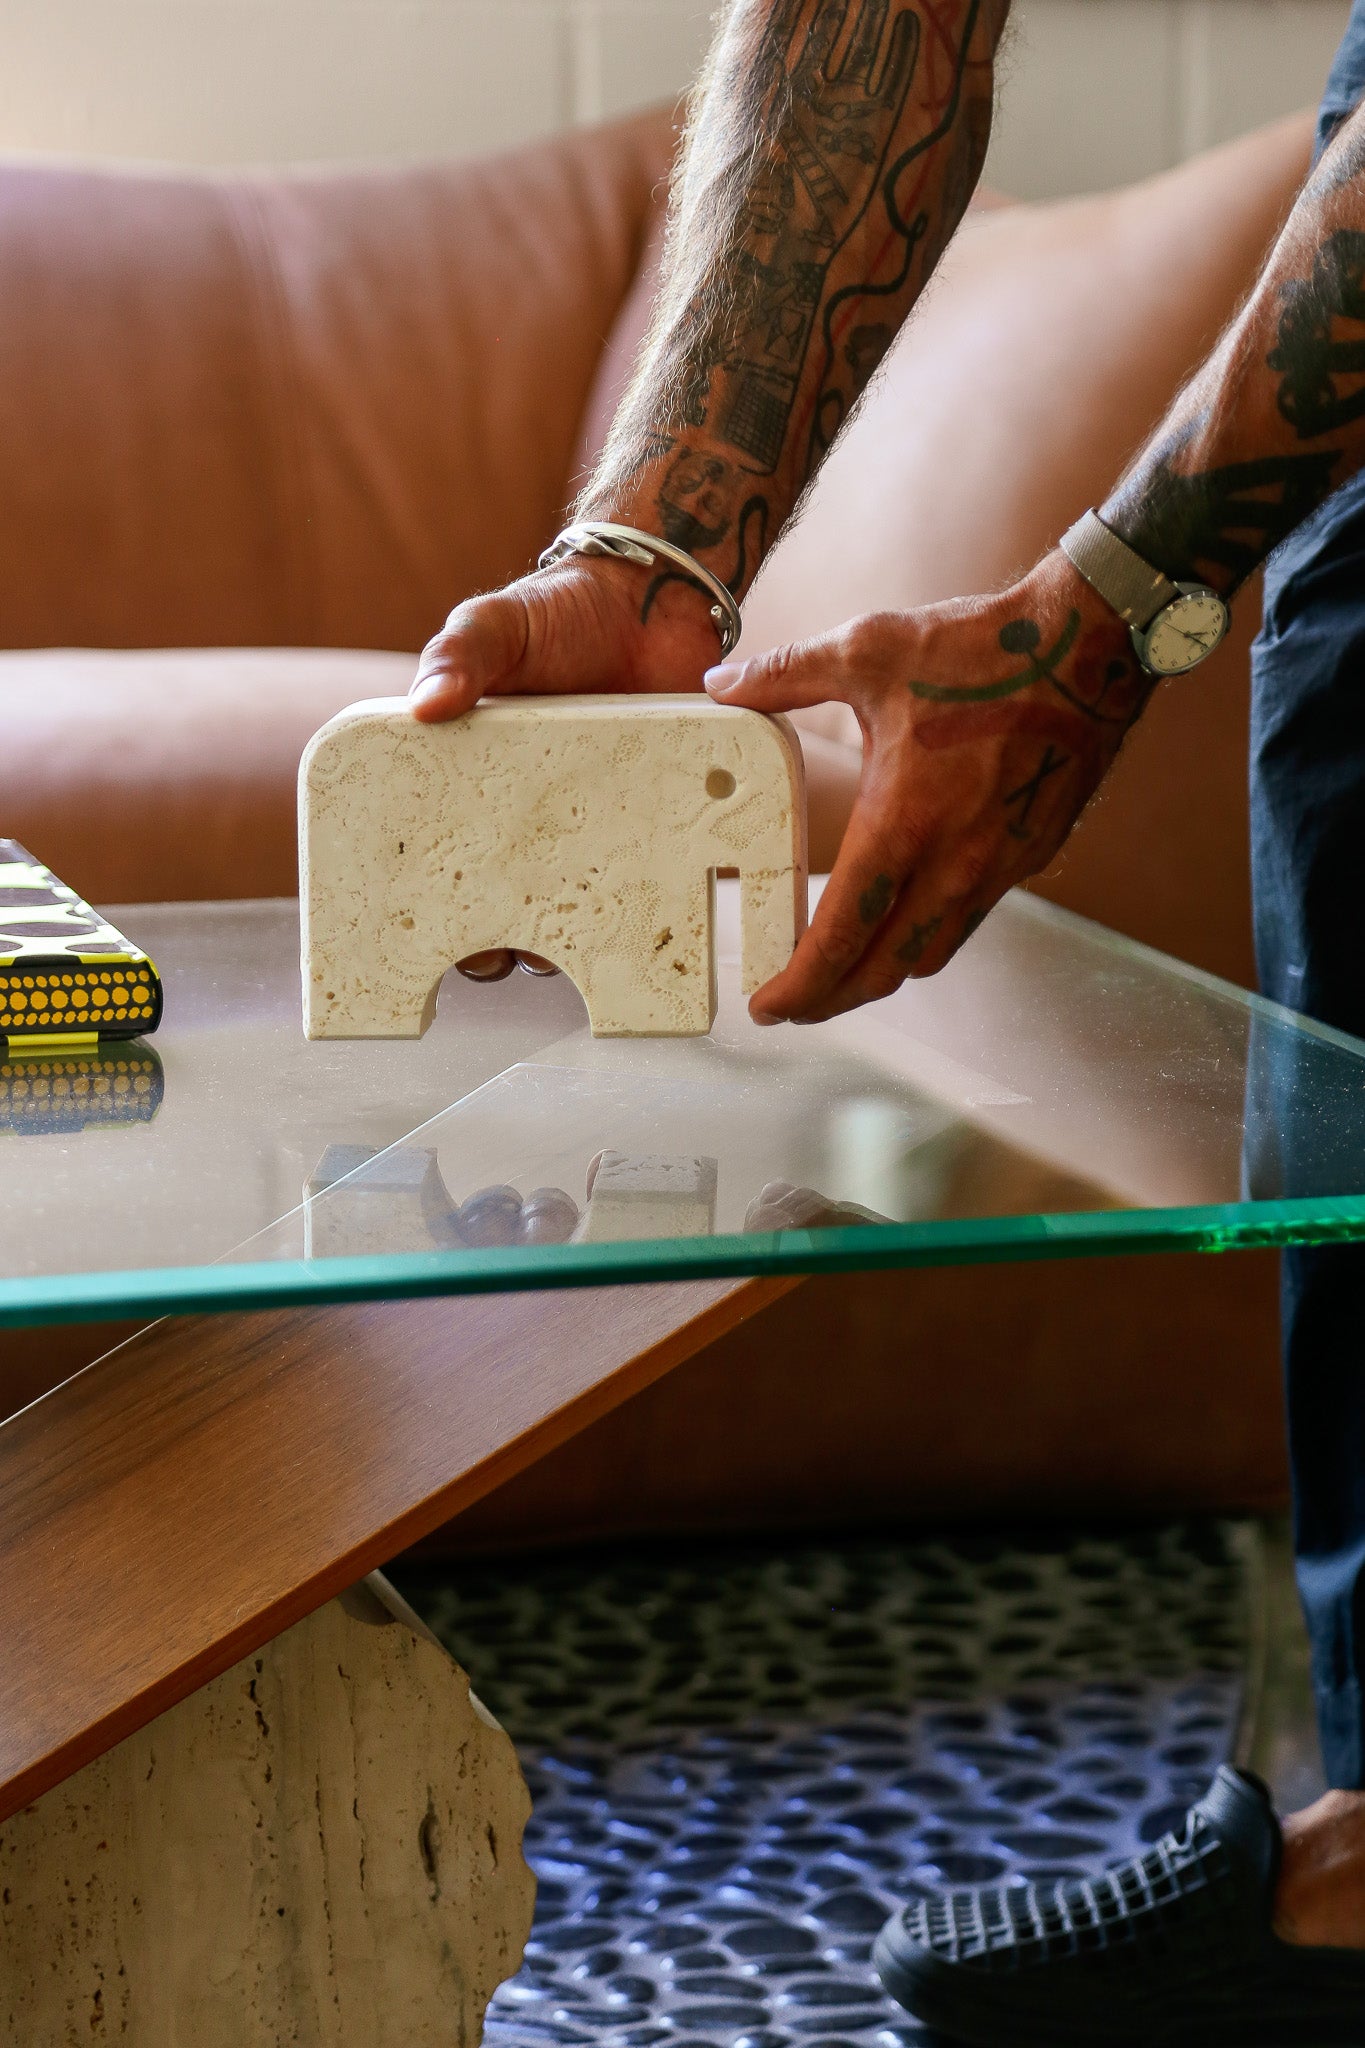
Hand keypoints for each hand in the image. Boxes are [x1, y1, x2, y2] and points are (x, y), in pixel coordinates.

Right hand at [412, 549, 723, 978]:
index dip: (438, 912)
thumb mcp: (495, 625)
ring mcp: (601, 826)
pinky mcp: (659, 819)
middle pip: (512, 912)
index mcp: (476, 788)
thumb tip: (424, 707)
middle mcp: (536, 822)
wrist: (654, 598)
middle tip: (510, 949)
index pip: (445, 868)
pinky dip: (655, 894)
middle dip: (505, 945)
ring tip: (583, 922)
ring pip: (585, 908)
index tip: (435, 933)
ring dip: (581, 930)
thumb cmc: (559, 612)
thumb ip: (458, 655)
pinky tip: (652, 900)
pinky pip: (654, 872)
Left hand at [704, 549, 1148, 1023]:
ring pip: (931, 954)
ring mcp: (998, 866)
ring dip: (883, 973)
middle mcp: (954, 861)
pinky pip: (968, 919)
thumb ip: (785, 675)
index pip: (841, 936)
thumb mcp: (867, 650)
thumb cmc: (984, 648)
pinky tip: (905, 915)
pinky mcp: (1028, 856)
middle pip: (885, 970)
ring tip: (844, 969)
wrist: (1092, 645)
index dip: (799, 984)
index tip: (768, 1004)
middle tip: (795, 1004)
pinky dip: (927, 935)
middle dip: (833, 999)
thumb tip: (721, 686)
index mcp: (904, 822)